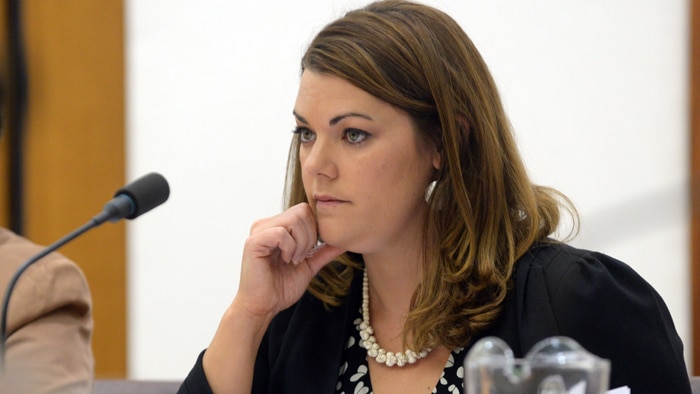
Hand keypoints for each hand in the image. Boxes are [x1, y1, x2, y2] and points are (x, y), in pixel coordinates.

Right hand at [234, 202, 344, 319]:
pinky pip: (282, 233)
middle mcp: (266, 224)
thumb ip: (324, 251)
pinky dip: (290, 248)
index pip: (306, 210)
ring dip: (301, 243)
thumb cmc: (281, 288)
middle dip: (310, 237)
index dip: (314, 230)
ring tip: (293, 260)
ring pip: (295, 219)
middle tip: (300, 258)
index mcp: (277, 226)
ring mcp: (259, 231)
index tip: (307, 253)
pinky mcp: (254, 241)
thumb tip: (345, 241)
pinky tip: (285, 260)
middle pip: (302, 211)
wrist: (263, 307)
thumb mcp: (309, 266)